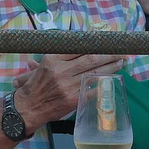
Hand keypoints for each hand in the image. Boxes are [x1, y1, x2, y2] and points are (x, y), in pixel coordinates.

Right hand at [11, 53, 127, 130]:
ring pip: (95, 73)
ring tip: (120, 62)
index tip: (105, 42)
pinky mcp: (73, 99)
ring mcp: (68, 85)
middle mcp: (61, 70)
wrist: (28, 107)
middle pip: (90, 59)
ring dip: (110, 67)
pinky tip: (112, 79)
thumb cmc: (35, 85)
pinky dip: (103, 83)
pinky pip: (92, 89)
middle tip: (120, 51)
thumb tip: (78, 43)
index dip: (94, 44)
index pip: (78, 48)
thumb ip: (60, 55)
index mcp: (53, 59)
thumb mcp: (43, 65)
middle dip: (108, 54)